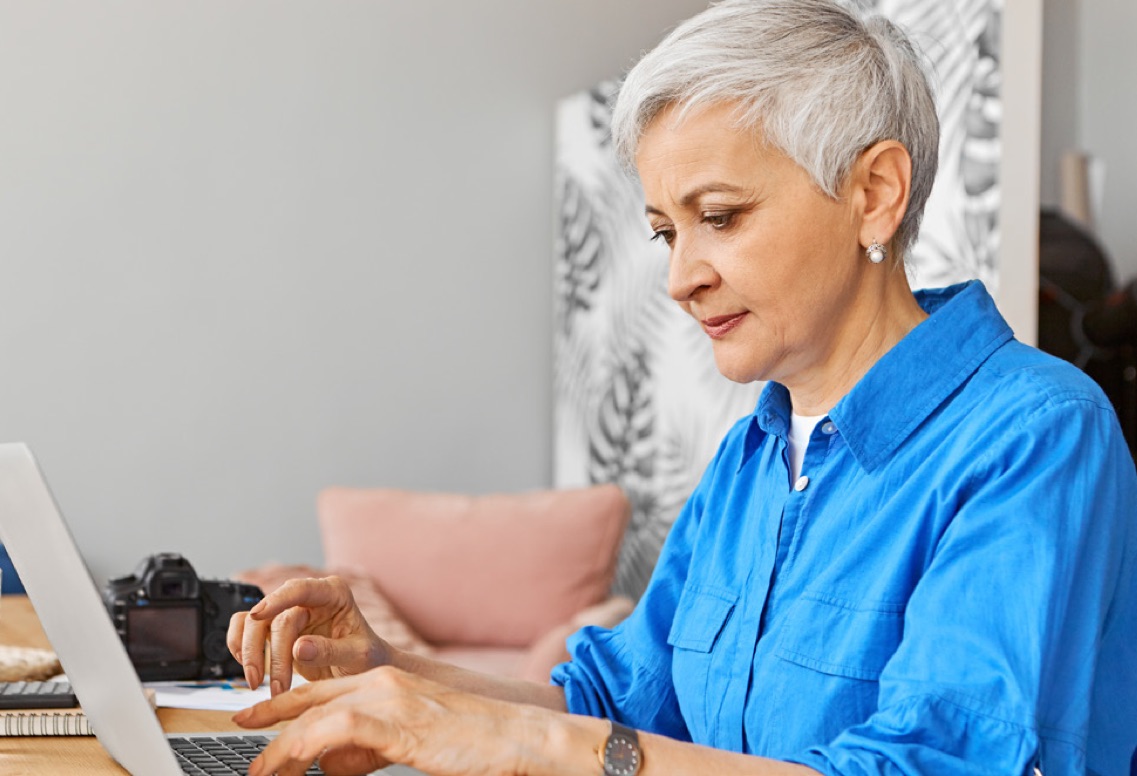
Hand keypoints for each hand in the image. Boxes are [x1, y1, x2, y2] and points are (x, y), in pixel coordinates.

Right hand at [227, 575, 387, 694]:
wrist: (362, 668)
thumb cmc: (366, 656)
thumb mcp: (359, 655)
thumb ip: (332, 650)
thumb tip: (299, 648)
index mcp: (333, 593)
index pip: (301, 588)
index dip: (278, 599)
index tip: (259, 614)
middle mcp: (308, 599)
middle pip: (272, 615)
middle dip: (264, 651)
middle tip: (263, 683)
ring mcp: (289, 612)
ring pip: (252, 622)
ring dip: (249, 653)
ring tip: (257, 683)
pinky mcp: (274, 629)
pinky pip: (245, 630)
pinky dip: (240, 647)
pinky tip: (249, 669)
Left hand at [232, 666, 563, 775]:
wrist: (515, 737)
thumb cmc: (474, 744)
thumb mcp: (413, 741)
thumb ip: (373, 745)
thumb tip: (335, 764)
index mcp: (389, 682)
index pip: (325, 689)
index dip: (285, 704)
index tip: (253, 717)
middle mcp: (383, 681)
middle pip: (311, 698)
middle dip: (270, 719)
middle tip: (241, 740)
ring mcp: (388, 696)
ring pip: (314, 716)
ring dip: (280, 749)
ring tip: (260, 773)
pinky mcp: (393, 718)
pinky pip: (331, 731)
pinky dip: (300, 750)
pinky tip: (284, 766)